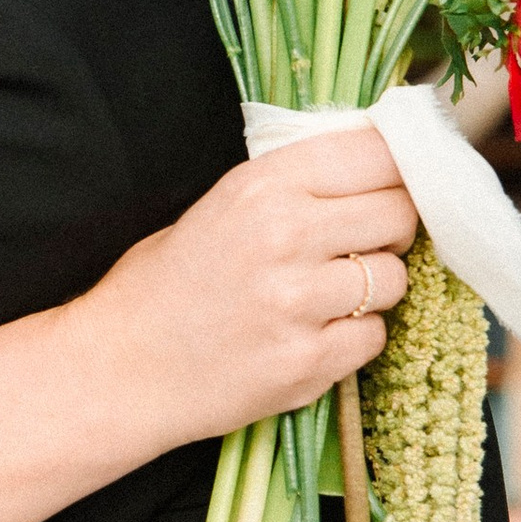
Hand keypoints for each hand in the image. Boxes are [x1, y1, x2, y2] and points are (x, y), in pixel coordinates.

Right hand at [75, 127, 417, 443]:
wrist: (121, 367)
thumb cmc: (167, 283)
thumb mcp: (221, 204)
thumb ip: (295, 184)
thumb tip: (380, 166)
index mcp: (263, 184)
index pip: (378, 154)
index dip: (398, 171)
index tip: (393, 187)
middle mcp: (285, 234)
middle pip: (399, 213)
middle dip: (391, 230)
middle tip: (361, 245)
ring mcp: (298, 301)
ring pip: (394, 279)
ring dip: (373, 289)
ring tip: (325, 298)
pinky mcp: (307, 361)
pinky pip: (373, 337)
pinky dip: (354, 339)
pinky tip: (312, 337)